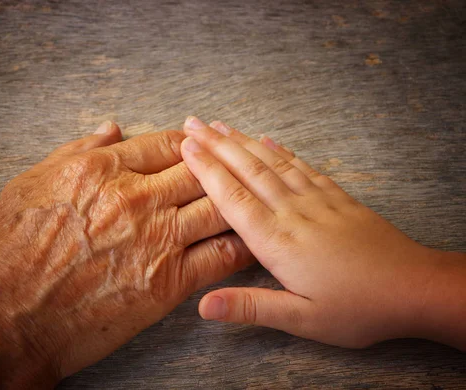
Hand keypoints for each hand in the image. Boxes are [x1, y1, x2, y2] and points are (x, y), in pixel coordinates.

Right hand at [0, 121, 252, 388]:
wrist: (7, 320)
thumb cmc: (9, 253)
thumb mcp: (30, 184)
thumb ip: (77, 151)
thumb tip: (112, 129)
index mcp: (102, 170)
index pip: (166, 144)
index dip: (190, 143)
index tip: (199, 147)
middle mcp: (136, 198)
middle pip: (201, 171)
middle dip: (220, 166)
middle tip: (235, 167)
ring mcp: (157, 240)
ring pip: (219, 207)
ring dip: (238, 201)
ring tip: (252, 198)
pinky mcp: (168, 282)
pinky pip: (221, 255)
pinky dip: (240, 244)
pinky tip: (249, 239)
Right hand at [181, 117, 465, 349]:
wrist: (414, 288)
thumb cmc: (358, 308)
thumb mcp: (302, 319)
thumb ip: (251, 307)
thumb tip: (203, 306)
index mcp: (277, 240)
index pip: (232, 198)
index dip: (206, 170)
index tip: (185, 147)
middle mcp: (292, 211)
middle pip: (247, 170)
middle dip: (216, 144)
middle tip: (191, 123)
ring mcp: (316, 200)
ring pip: (271, 162)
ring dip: (242, 141)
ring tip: (220, 124)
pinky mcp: (336, 197)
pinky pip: (302, 166)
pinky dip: (281, 149)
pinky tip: (268, 139)